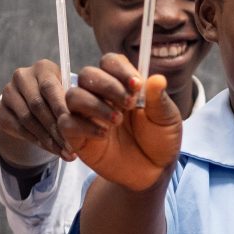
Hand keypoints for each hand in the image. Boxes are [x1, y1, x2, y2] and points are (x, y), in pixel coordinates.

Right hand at [0, 57, 71, 166]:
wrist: (29, 101)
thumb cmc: (58, 95)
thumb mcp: (67, 92)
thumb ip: (74, 99)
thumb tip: (88, 118)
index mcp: (42, 68)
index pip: (50, 88)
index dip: (62, 108)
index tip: (77, 126)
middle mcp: (22, 77)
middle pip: (37, 106)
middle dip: (57, 129)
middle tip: (73, 147)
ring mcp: (8, 93)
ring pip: (28, 120)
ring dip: (48, 139)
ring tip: (65, 153)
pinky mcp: (1, 111)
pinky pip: (19, 129)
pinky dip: (37, 141)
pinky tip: (52, 150)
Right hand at [63, 54, 180, 191]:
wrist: (153, 171)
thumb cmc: (159, 139)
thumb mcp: (166, 119)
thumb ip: (159, 99)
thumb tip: (157, 79)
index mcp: (122, 84)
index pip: (110, 62)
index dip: (120, 69)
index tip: (137, 85)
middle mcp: (101, 95)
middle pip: (88, 74)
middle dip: (108, 86)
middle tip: (130, 104)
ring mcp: (87, 115)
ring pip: (73, 96)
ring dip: (95, 105)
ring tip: (117, 120)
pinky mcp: (77, 136)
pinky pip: (66, 123)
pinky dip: (84, 126)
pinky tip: (104, 134)